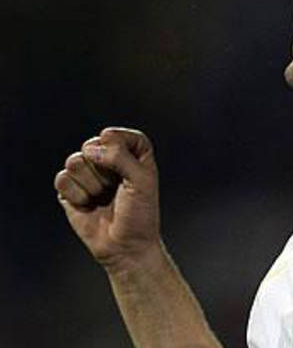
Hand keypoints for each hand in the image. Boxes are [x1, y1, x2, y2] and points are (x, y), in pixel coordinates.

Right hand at [54, 128, 160, 271]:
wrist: (125, 246)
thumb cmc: (140, 213)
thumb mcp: (141, 180)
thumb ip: (120, 157)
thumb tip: (90, 150)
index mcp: (132, 154)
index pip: (119, 134)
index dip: (117, 142)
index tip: (125, 161)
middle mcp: (108, 161)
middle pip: (92, 145)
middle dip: (102, 169)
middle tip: (115, 188)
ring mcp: (88, 175)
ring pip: (74, 161)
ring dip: (90, 183)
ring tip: (102, 197)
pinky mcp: (70, 191)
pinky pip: (62, 179)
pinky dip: (76, 194)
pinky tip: (88, 205)